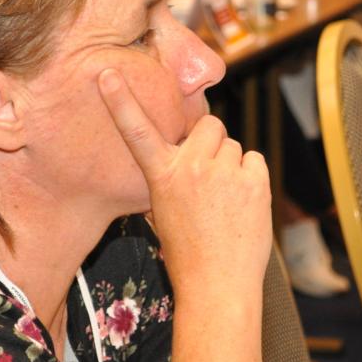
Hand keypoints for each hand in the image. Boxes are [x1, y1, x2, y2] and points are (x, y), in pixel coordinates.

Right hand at [97, 68, 270, 301]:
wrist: (217, 286)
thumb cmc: (188, 255)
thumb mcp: (164, 212)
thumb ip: (174, 177)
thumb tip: (192, 155)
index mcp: (161, 176)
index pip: (136, 132)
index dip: (120, 101)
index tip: (107, 75)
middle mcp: (190, 167)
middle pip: (209, 125)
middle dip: (212, 142)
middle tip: (210, 175)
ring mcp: (223, 172)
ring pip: (233, 146)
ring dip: (232, 165)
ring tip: (226, 202)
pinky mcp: (254, 180)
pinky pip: (254, 160)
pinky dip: (252, 178)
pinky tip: (244, 204)